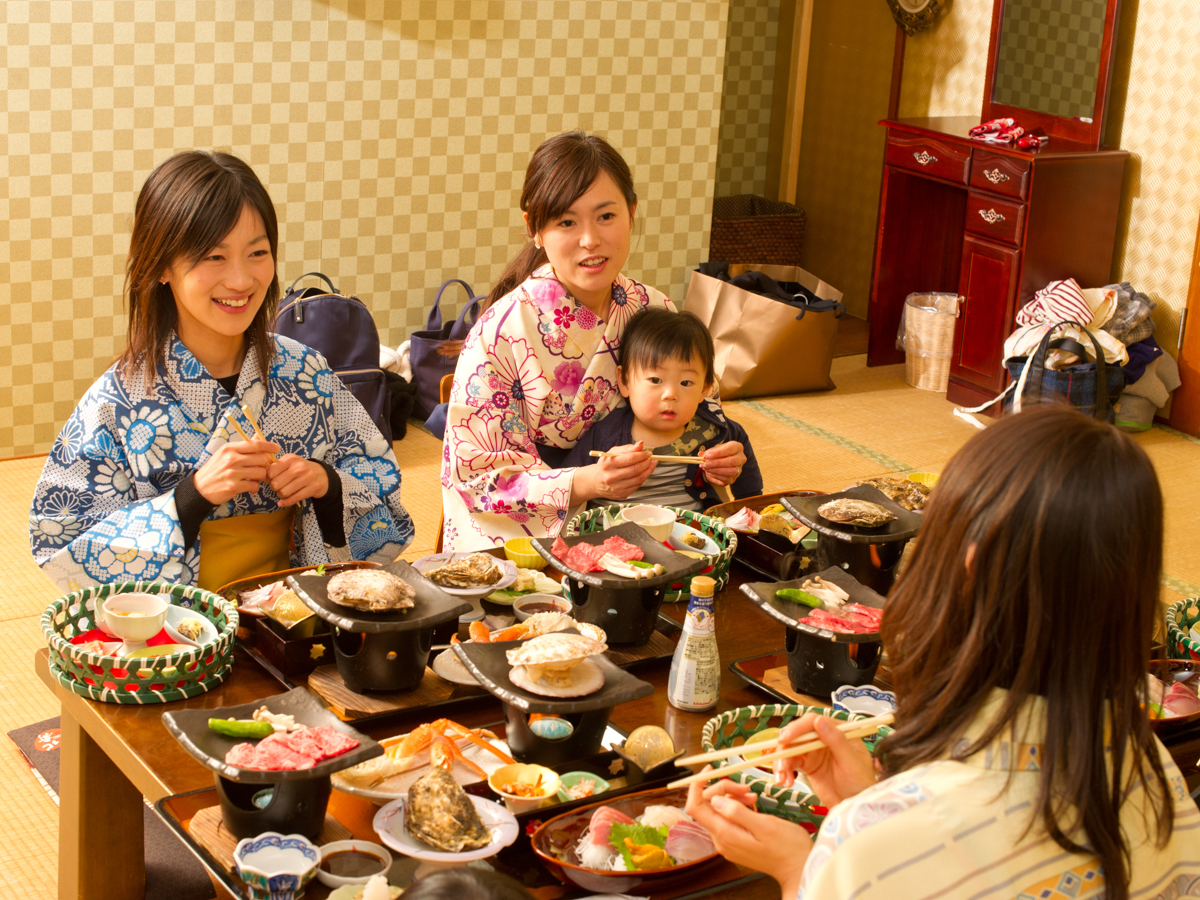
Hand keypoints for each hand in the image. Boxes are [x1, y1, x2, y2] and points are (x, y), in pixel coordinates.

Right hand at [194, 440, 278, 504]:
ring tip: (252, 478)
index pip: (255, 444)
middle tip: (259, 468)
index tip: (276, 448)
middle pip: (262, 459)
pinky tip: (248, 487)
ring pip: (261, 473)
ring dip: (260, 477)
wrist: (200, 488)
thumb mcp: (225, 453)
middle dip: (264, 465)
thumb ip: (243, 446)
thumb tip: (258, 436)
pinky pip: (254, 486)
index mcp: (230, 448)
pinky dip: (254, 488)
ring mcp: (233, 473)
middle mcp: (232, 459)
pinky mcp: (234, 486)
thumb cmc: (215, 469)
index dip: (269, 446)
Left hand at [267, 455, 329, 506]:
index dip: (268, 478)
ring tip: (284, 492)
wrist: (322, 474)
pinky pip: (294, 499)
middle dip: (274, 488)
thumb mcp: (290, 462)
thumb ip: (275, 466)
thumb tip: (262, 476)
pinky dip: (285, 503)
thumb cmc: (300, 469)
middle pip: (276, 483)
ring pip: (284, 492)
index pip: (271, 471)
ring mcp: (308, 477)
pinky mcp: (313, 488)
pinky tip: (282, 502)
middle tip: (278, 487)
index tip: (270, 479)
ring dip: (281, 495)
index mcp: (291, 459)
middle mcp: (299, 467)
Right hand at [570, 441, 656, 503]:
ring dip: (648, 471)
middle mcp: (611, 477)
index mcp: (608, 464)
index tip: (648, 452)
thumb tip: (641, 444)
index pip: (630, 458)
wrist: (595, 482)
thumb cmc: (606, 465)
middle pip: (635, 469)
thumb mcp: (613, 453)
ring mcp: (617, 487)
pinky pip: (637, 486)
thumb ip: (627, 448)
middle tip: (650, 459)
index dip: (642, 455)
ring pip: (638, 479)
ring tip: (650, 464)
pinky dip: (643, 478)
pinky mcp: (621, 494)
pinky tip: (645, 473)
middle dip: (646, 463)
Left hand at [686, 772, 811, 895]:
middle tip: (746, 787)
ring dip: (732, 797)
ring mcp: (727, 842)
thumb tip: (715, 800)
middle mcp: (721, 839)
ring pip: (718, 810)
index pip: (695, 807)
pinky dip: (737, 806)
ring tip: (753, 797)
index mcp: (725, 834)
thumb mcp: (764, 825)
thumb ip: (737, 813)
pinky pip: (728, 818)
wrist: (798, 868)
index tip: (709, 770)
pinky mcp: (736, 841)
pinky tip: (752, 805)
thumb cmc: (787, 848)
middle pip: (707, 805)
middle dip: (723, 789)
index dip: (697, 785)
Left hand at [700, 440, 745, 485]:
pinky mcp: (733, 479)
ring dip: (716, 470)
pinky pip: (726, 479)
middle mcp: (741, 458)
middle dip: (716, 463)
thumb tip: (701, 454)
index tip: (706, 456)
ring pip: (730, 472)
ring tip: (706, 468)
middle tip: (704, 464)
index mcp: (737, 447)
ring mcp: (738, 469)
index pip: (730, 449)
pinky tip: (709, 472)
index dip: (718, 453)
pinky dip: (716, 476)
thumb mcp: (713, 450)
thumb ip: (708, 452)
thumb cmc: (718, 454)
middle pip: (732, 461)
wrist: (721, 463)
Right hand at [772, 713, 876, 806]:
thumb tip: (819, 721)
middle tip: (779, 763)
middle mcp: (824, 738)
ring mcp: (814, 751)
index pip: (813, 722)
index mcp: (838, 731)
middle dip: (785, 748)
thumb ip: (836, 740)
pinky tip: (785, 781)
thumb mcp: (851, 762)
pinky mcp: (808, 764)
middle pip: (798, 734)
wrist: (856, 805)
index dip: (796, 728)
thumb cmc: (861, 783)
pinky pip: (791, 763)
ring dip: (782, 762)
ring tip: (781, 778)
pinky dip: (785, 771)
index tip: (784, 739)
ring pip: (791, 749)